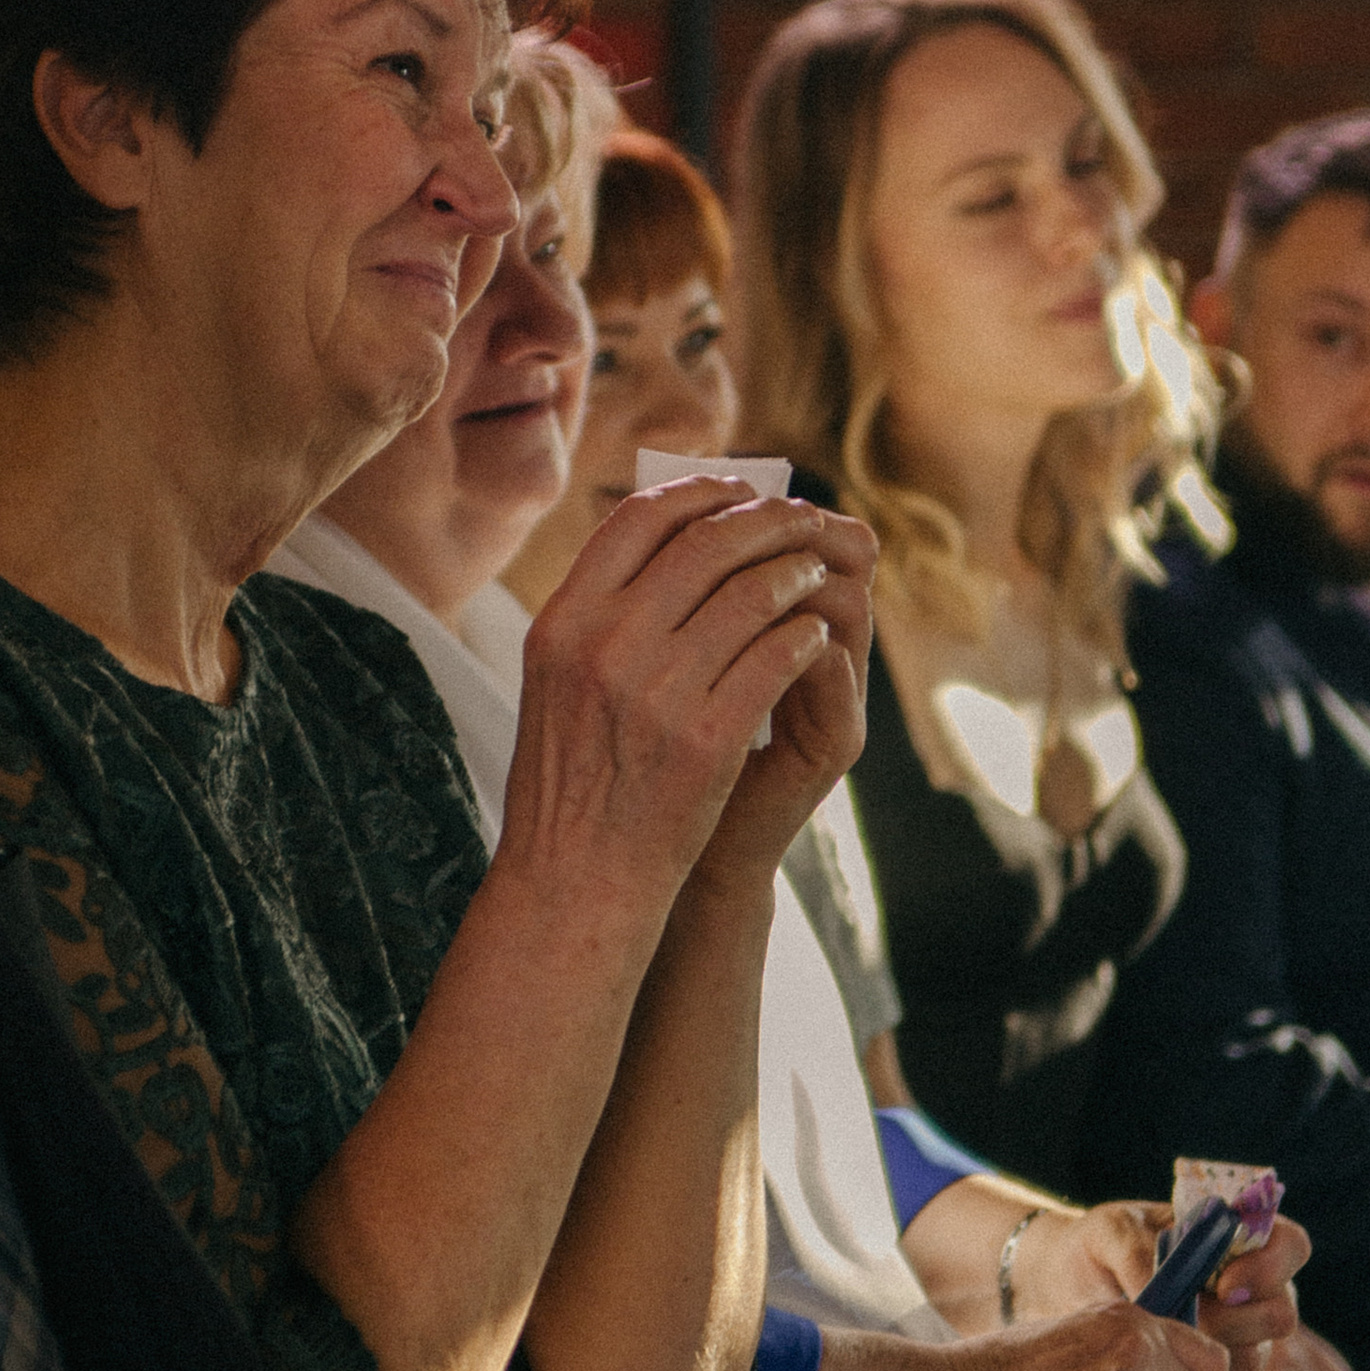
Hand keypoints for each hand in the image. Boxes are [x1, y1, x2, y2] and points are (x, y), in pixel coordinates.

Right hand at [503, 486, 871, 928]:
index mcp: (561, 622)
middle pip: (704, 545)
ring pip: (752, 595)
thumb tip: (662, 535)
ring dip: (796, 575)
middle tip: (801, 520)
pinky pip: (778, 657)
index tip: (737, 491)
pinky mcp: (708, 738)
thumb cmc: (570, 780)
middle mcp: (603, 646)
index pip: (637, 520)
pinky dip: (805, 636)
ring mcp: (655, 691)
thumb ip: (597, 611)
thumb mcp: (554, 680)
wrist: (576, 879)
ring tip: (814, 575)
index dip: (698, 493)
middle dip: (766, 522)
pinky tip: (815, 636)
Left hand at [1010, 1203, 1307, 1370]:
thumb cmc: (1098, 1249)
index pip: (1289, 1246)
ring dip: (1220, 1363)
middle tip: (1187, 1324)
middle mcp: (1251, 1293)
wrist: (1065, 1289)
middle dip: (1234, 1324)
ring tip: (1169, 1358)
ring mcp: (1242, 1340)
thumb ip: (1139, 1252)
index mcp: (1238, 1243)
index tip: (1224, 1284)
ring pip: (1260, 1360)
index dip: (1270, 1266)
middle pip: (1278, 1314)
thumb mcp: (1111, 1233)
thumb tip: (1158, 1290)